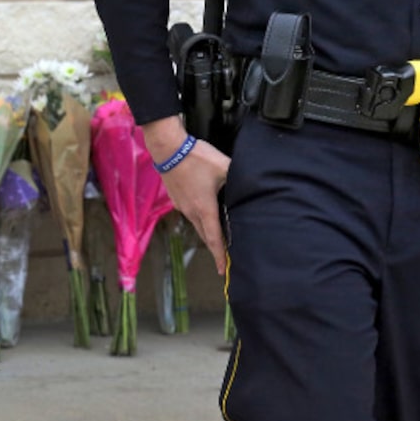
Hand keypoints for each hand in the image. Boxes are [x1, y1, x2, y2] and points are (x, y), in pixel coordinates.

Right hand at [142, 116, 231, 274]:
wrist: (168, 148)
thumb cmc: (196, 158)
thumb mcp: (224, 166)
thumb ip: (238, 178)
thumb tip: (251, 184)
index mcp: (205, 208)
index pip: (215, 238)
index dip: (220, 256)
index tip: (222, 271)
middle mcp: (191, 211)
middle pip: (205, 235)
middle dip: (215, 248)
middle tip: (224, 258)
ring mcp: (181, 205)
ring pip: (197, 224)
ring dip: (207, 233)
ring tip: (218, 236)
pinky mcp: (176, 198)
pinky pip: (190, 213)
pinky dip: (199, 219)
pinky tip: (205, 212)